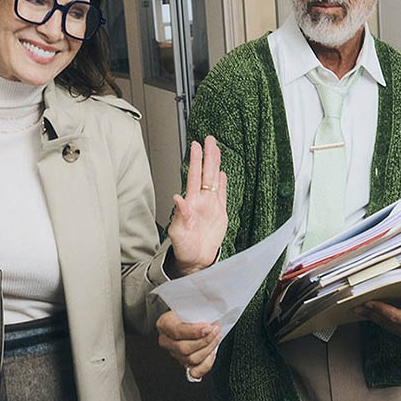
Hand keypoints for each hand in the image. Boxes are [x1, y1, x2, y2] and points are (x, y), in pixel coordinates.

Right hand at [156, 310, 220, 379]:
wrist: (188, 318)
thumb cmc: (189, 312)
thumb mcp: (189, 307)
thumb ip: (196, 311)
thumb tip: (210, 315)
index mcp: (164, 324)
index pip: (176, 331)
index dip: (194, 331)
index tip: (208, 328)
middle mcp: (166, 341)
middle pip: (184, 348)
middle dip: (204, 340)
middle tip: (215, 330)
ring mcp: (174, 354)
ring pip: (191, 359)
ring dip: (208, 349)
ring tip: (216, 337)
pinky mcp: (184, 364)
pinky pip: (194, 372)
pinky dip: (206, 364)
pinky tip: (212, 354)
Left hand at [167, 136, 227, 276]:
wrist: (195, 260)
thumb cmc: (184, 248)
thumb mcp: (178, 232)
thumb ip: (180, 214)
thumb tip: (177, 198)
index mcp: (191, 203)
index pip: (194, 177)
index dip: (196, 161)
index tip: (196, 146)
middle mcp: (201, 201)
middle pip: (206, 174)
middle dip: (208, 156)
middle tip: (209, 139)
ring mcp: (211, 206)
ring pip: (214, 181)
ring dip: (215, 165)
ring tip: (217, 150)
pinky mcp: (219, 214)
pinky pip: (222, 196)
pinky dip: (223, 184)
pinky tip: (222, 174)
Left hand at [354, 288, 400, 342]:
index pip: (396, 317)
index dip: (382, 309)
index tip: (370, 303)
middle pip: (387, 322)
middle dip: (371, 313)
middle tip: (357, 306)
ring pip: (386, 325)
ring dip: (372, 317)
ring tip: (359, 309)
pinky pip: (389, 326)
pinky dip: (379, 319)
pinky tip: (371, 314)